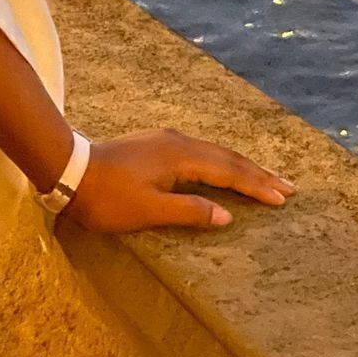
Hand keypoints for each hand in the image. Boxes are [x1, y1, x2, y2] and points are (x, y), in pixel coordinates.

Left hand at [62, 128, 293, 233]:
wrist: (69, 170)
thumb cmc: (107, 198)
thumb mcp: (149, 211)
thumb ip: (190, 212)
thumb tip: (227, 215)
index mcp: (180, 157)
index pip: (228, 171)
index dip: (256, 186)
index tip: (282, 198)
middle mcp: (178, 142)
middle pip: (227, 157)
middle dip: (258, 173)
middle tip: (287, 188)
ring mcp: (166, 140)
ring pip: (214, 153)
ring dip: (241, 167)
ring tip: (265, 179)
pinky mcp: (156, 145)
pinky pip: (201, 153)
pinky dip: (221, 163)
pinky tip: (224, 170)